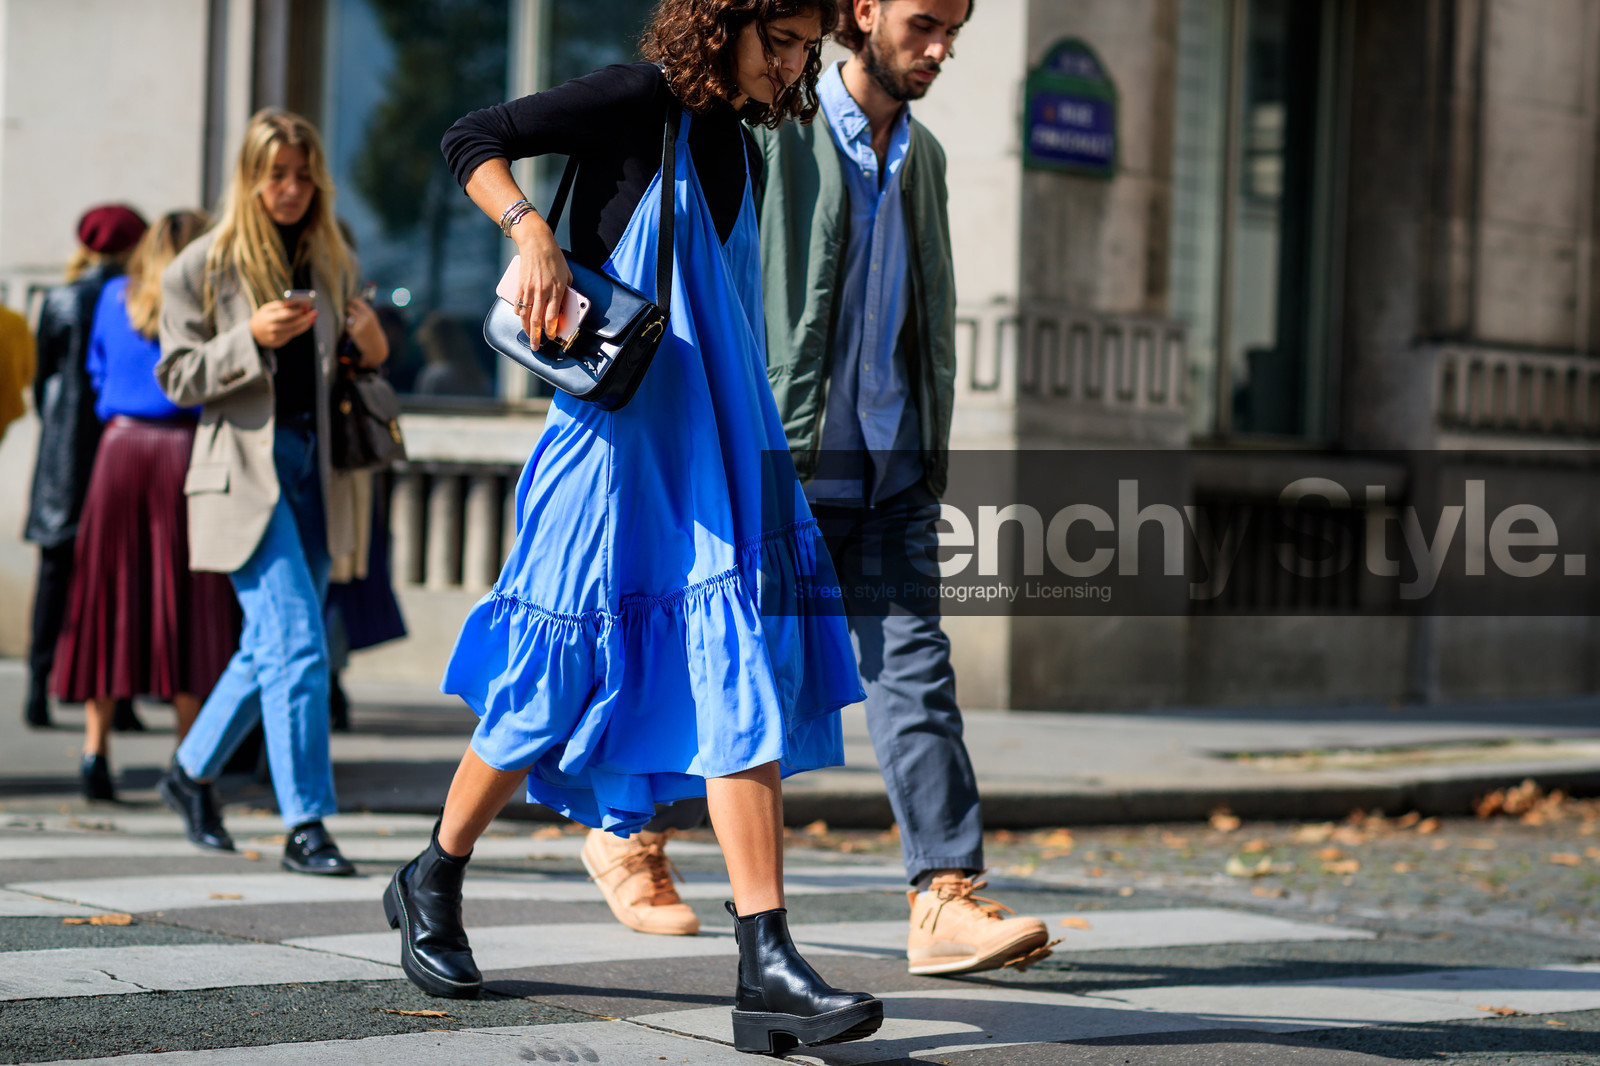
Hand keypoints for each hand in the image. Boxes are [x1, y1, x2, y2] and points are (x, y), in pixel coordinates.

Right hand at [250, 300, 316, 348]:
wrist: (252, 334)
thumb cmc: (263, 317)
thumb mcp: (267, 308)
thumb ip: (280, 305)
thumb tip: (295, 302)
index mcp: (268, 317)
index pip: (285, 314)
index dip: (296, 311)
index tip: (306, 306)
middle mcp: (272, 328)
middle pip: (292, 324)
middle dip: (305, 318)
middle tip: (315, 312)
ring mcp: (275, 337)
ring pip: (294, 330)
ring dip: (305, 323)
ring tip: (313, 317)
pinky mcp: (279, 342)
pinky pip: (292, 334)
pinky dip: (301, 328)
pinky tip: (307, 323)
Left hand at [344, 297, 388, 367]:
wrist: (375, 347)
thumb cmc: (373, 332)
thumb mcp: (372, 320)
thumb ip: (363, 312)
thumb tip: (350, 302)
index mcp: (370, 313)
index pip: (357, 301)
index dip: (351, 301)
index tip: (349, 303)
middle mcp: (365, 318)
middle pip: (349, 308)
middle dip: (346, 310)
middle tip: (348, 313)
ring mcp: (359, 325)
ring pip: (346, 316)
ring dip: (346, 318)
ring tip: (352, 323)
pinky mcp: (354, 332)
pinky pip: (345, 325)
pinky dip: (347, 327)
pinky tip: (352, 331)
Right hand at [512, 214, 571, 346]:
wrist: (536, 242)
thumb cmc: (554, 257)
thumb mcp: (567, 274)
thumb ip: (566, 290)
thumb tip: (564, 305)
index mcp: (557, 290)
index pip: (552, 317)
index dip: (551, 330)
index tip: (552, 336)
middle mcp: (542, 291)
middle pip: (537, 320)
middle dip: (536, 336)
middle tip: (536, 346)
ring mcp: (530, 289)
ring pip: (526, 315)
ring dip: (527, 328)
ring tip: (529, 336)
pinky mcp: (520, 285)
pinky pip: (519, 304)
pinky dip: (520, 313)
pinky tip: (521, 318)